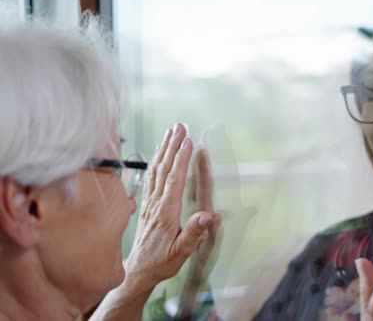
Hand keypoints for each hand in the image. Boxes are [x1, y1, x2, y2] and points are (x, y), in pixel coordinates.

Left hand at [123, 123, 218, 294]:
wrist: (139, 270)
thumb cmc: (162, 262)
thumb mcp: (181, 253)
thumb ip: (194, 233)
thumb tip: (208, 215)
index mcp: (166, 214)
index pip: (174, 181)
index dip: (181, 160)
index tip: (188, 142)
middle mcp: (156, 204)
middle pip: (164, 169)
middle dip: (172, 146)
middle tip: (180, 126)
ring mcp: (149, 203)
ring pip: (156, 170)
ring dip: (163, 149)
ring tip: (171, 132)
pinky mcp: (146, 204)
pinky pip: (150, 177)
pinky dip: (155, 161)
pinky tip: (159, 152)